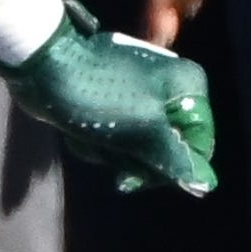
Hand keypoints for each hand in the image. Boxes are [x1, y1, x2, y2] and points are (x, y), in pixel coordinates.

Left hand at [3, 1, 216, 193]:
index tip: (136, 175)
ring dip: (109, 152)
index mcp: (187, 87)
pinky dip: (96, 143)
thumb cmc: (97, 94)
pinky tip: (78, 131)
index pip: (198, 148)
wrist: (43, 66)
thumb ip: (176, 160)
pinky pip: (116, 141)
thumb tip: (207, 185)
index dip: (170, 168)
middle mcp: (171, 91)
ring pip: (138, 150)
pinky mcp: (115, 104)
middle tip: (106, 145)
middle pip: (168, 151)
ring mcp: (141, 97)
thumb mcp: (142, 131)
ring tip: (88, 133)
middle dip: (131, 157)